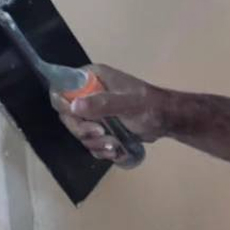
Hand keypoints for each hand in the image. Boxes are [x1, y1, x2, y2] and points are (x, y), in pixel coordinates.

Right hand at [51, 64, 170, 163]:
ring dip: (95, 143)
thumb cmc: (149, 106)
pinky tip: (116, 150)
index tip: (77, 117)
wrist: (166, 120)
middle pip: (67, 114)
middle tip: (100, 134)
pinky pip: (91, 141)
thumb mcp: (128, 103)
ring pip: (79, 131)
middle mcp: (89, 93)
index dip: (64, 105)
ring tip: (114, 145)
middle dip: (83, 129)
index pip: (62, 88)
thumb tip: (74, 106)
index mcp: (92, 78)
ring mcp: (94, 111)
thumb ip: (102, 103)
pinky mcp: (101, 127)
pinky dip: (101, 149)